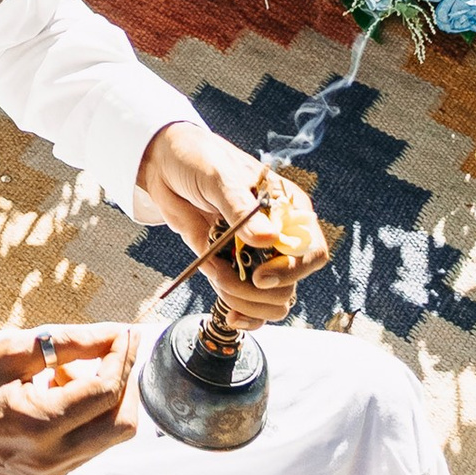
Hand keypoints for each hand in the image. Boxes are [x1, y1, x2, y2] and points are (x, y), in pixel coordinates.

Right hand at [0, 324, 137, 474]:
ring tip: (63, 375)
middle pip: (121, 425)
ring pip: (107, 438)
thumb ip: (69, 343)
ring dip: (101, 402)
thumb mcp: (11, 351)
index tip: (124, 334)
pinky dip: (83, 420)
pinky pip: (86, 450)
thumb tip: (114, 335)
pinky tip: (54, 398)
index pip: (105, 392)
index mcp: (38, 424)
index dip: (122, 358)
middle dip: (123, 384)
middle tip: (106, 354)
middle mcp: (49, 459)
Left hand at [136, 115, 329, 328]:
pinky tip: (227, 313)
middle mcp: (278, 237)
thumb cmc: (200, 160)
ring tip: (218, 281)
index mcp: (288, 209)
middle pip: (291, 284)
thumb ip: (241, 208)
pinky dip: (242, 314)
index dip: (291, 269)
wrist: (164, 166)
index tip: (260, 276)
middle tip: (224, 277)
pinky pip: (251, 306)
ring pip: (273, 302)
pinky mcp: (233, 269)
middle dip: (258, 291)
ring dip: (245, 302)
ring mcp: (256, 257)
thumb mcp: (221, 178)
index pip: (311, 250)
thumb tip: (268, 239)